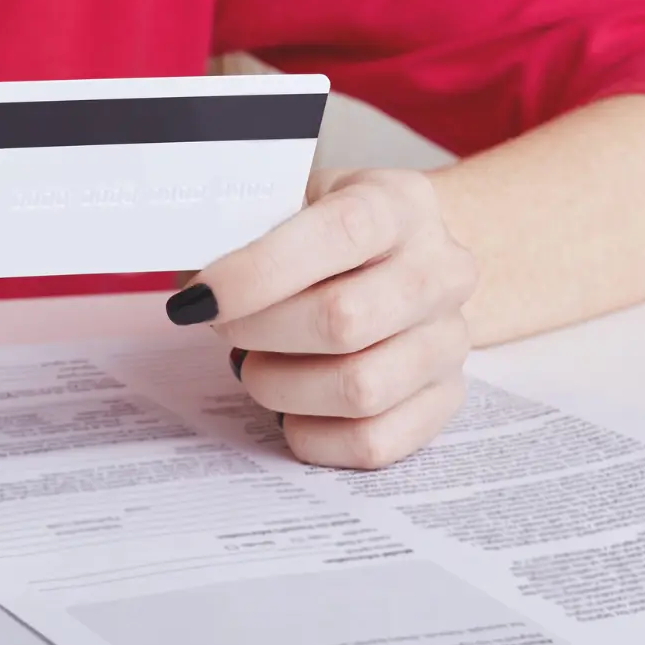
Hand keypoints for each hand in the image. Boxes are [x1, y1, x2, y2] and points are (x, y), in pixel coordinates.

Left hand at [166, 169, 476, 468]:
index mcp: (400, 204)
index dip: (258, 272)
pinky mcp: (446, 400)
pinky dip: (311, 435)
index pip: (340, 233)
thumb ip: (247, 229)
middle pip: (344, 320)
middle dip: (259, 333)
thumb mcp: (294, 202)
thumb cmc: (332, 236)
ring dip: (281, 387)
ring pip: (359, 389)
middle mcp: (441, 270)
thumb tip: (194, 287)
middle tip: (224, 328)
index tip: (199, 298)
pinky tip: (290, 410)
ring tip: (257, 366)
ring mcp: (450, 339)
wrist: (410, 262)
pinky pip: (373, 442)